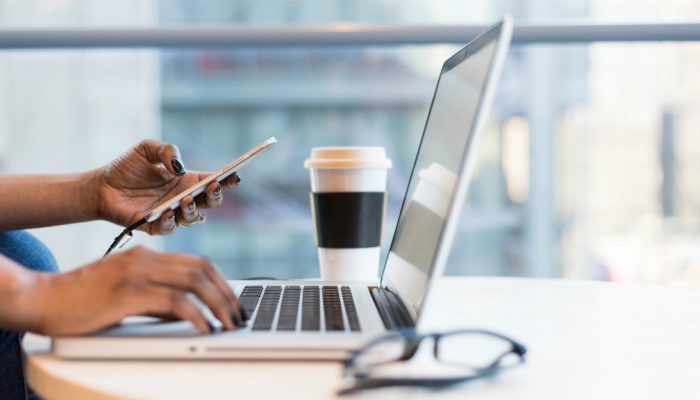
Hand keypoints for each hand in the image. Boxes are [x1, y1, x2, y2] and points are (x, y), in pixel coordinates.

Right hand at [21, 246, 242, 335]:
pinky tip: (204, 328)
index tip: (233, 301)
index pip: (197, 262)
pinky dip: (195, 315)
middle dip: (226, 293)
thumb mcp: (125, 292)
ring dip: (218, 304)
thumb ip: (155, 297)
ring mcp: (136, 273)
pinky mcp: (128, 293)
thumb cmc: (81, 300)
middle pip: (202, 269)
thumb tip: (186, 312)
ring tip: (228, 323)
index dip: (221, 281)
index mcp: (146, 255)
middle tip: (238, 315)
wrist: (41, 298)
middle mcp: (145, 259)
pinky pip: (174, 302)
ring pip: (194, 282)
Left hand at [90, 139, 239, 234]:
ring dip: (193, 210)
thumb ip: (166, 151)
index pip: (213, 181)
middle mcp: (183, 199)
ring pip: (193, 218)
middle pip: (210, 202)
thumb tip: (180, 167)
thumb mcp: (147, 149)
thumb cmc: (126, 167)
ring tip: (186, 199)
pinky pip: (168, 228)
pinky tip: (168, 212)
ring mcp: (171, 214)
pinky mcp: (154, 226)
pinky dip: (171, 222)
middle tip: (213, 187)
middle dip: (216, 196)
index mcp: (187, 181)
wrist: (101, 186)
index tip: (234, 175)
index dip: (227, 179)